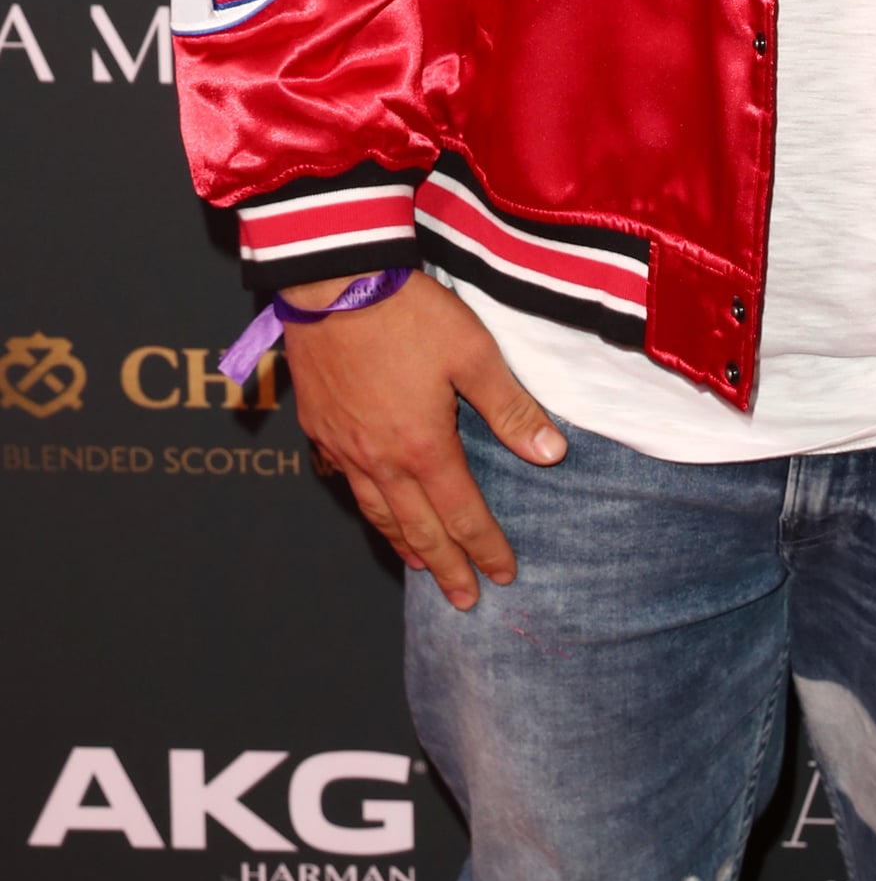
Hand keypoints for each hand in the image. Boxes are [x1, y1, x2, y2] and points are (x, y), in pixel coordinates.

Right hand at [283, 270, 565, 610]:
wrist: (333, 281)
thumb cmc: (408, 313)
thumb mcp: (474, 354)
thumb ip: (511, 409)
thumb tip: (551, 454)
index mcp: (422, 447)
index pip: (461, 514)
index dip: (485, 547)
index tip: (504, 575)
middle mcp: (379, 459)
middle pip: (417, 528)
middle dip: (445, 567)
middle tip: (463, 599)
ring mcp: (343, 446)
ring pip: (375, 511)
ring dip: (402, 544)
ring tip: (419, 567)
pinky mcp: (318, 425)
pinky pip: (344, 480)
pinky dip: (364, 505)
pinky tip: (371, 506)